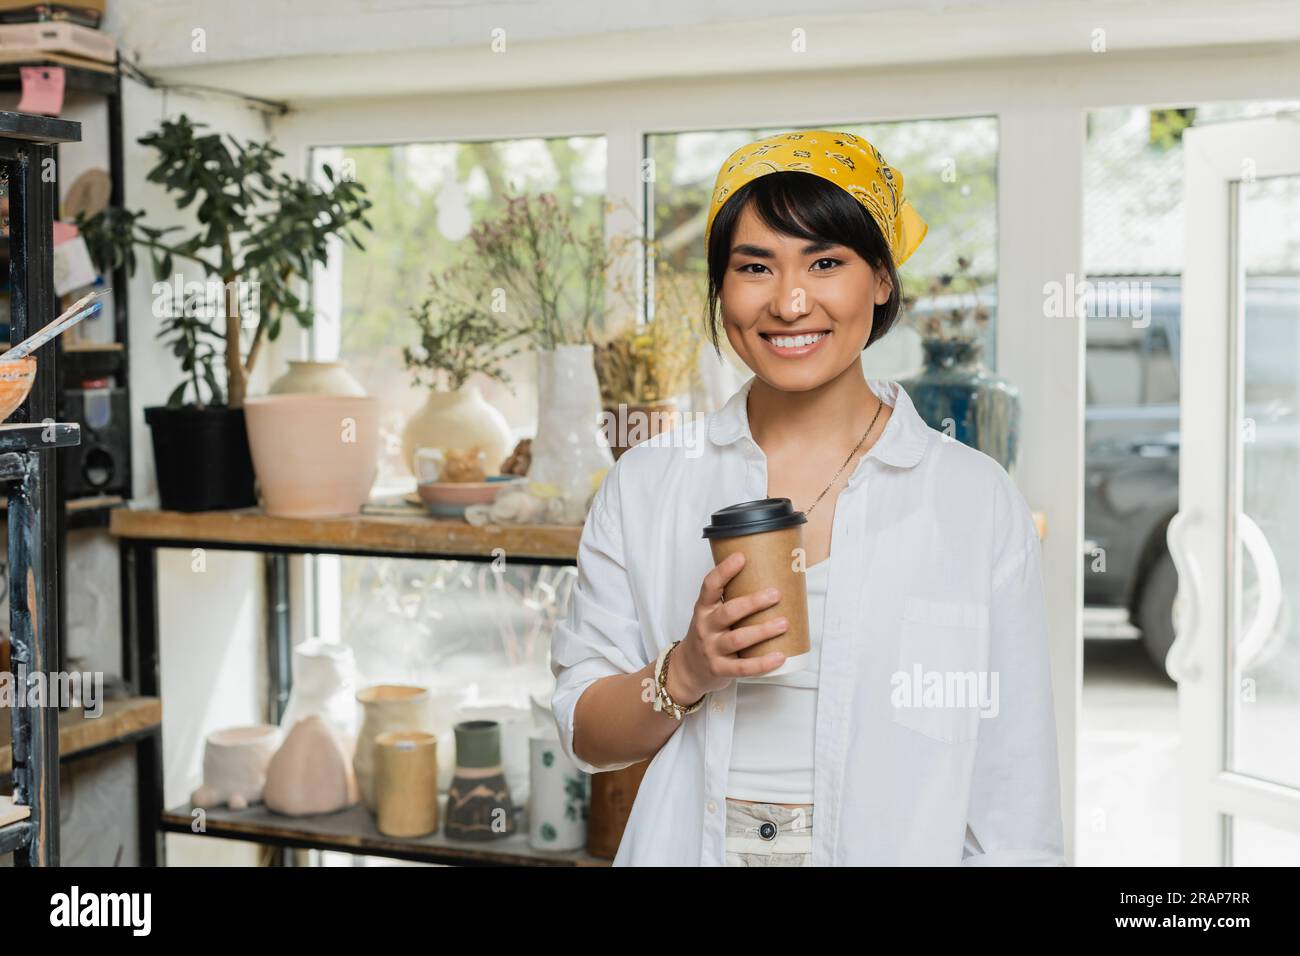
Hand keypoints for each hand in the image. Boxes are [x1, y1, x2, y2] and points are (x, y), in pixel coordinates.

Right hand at [666, 551, 789, 702]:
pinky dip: (762, 663)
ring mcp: (712, 649)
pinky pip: (743, 667)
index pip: (710, 586)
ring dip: (762, 631)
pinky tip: (780, 656)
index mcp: (704, 609)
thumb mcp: (711, 614)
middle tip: (775, 594)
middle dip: (752, 602)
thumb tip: (767, 575)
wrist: (688, 669)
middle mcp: (706, 627)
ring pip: (738, 639)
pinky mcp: (720, 669)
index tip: (741, 557)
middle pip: (728, 612)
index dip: (724, 571)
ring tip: (783, 623)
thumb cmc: (708, 635)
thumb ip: (730, 599)